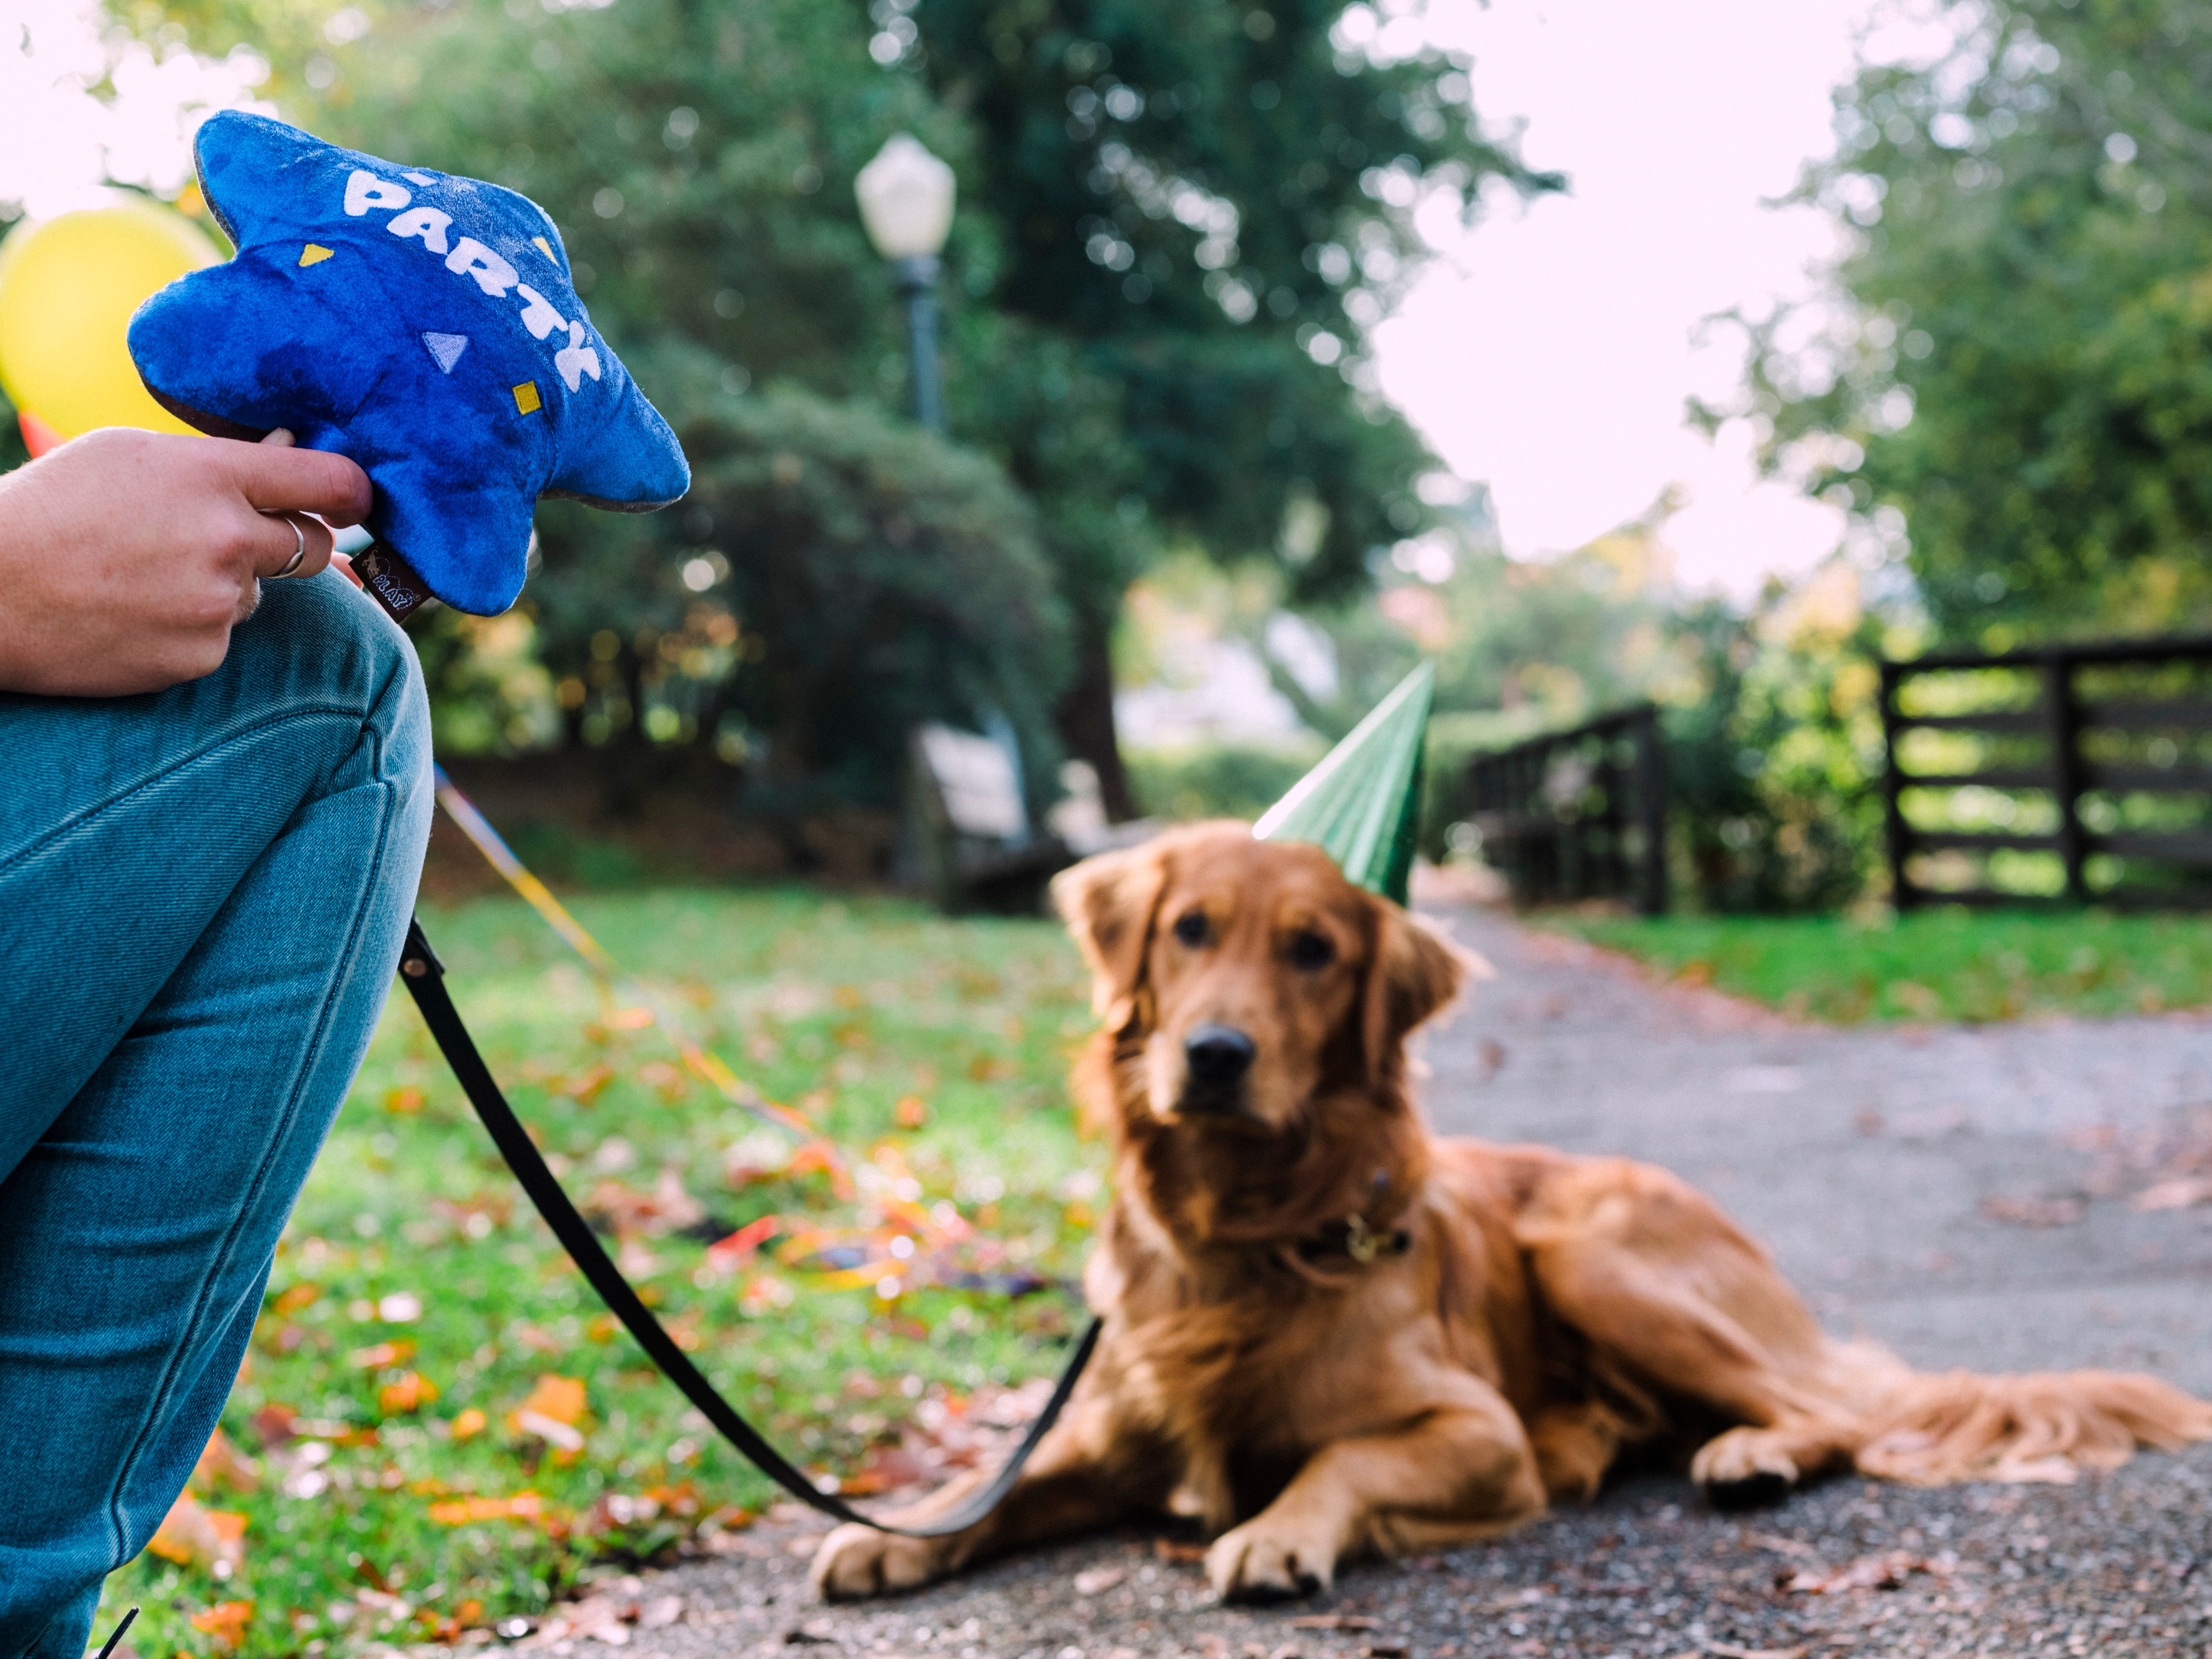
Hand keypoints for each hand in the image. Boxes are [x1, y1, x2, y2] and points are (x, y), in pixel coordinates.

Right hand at [0, 426, 372, 695]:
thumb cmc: (53, 508)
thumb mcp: (131, 455)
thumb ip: (217, 464)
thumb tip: (289, 462)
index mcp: (212, 476)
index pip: (330, 482)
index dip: (353, 493)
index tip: (357, 500)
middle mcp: (229, 540)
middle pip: (311, 544)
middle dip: (290, 541)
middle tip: (237, 540)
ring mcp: (218, 603)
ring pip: (255, 593)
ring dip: (222, 585)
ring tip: (145, 576)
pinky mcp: (202, 654)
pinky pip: (221, 634)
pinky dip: (191, 626)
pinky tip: (136, 612)